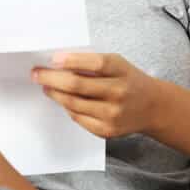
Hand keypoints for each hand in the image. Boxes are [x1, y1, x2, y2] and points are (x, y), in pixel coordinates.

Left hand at [31, 52, 158, 138]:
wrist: (152, 107)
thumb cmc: (128, 80)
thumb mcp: (117, 64)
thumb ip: (92, 62)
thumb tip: (57, 63)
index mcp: (122, 70)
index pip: (95, 63)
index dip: (71, 60)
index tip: (52, 59)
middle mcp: (119, 92)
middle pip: (77, 85)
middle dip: (51, 78)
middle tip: (36, 74)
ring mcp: (113, 114)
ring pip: (73, 103)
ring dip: (54, 93)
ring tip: (46, 86)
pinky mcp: (107, 130)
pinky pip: (78, 117)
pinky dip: (67, 107)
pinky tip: (62, 100)